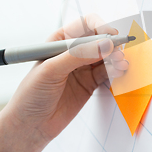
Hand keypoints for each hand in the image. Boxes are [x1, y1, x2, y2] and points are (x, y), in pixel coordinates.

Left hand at [0, 14, 128, 151]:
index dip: (101, 27)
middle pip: (100, 40)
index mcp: (60, 41)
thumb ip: (78, 56)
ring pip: (107, 56)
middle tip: (118, 54)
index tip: (111, 36)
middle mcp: (73, 51)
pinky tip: (119, 72)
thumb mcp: (51, 71)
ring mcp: (83, 67)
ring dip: (117, 58)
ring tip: (121, 64)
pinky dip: (116, 71)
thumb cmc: (31, 95)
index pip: (86, 25)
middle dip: (112, 44)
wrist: (30, 126)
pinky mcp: (90, 82)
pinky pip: (108, 72)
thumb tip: (104, 45)